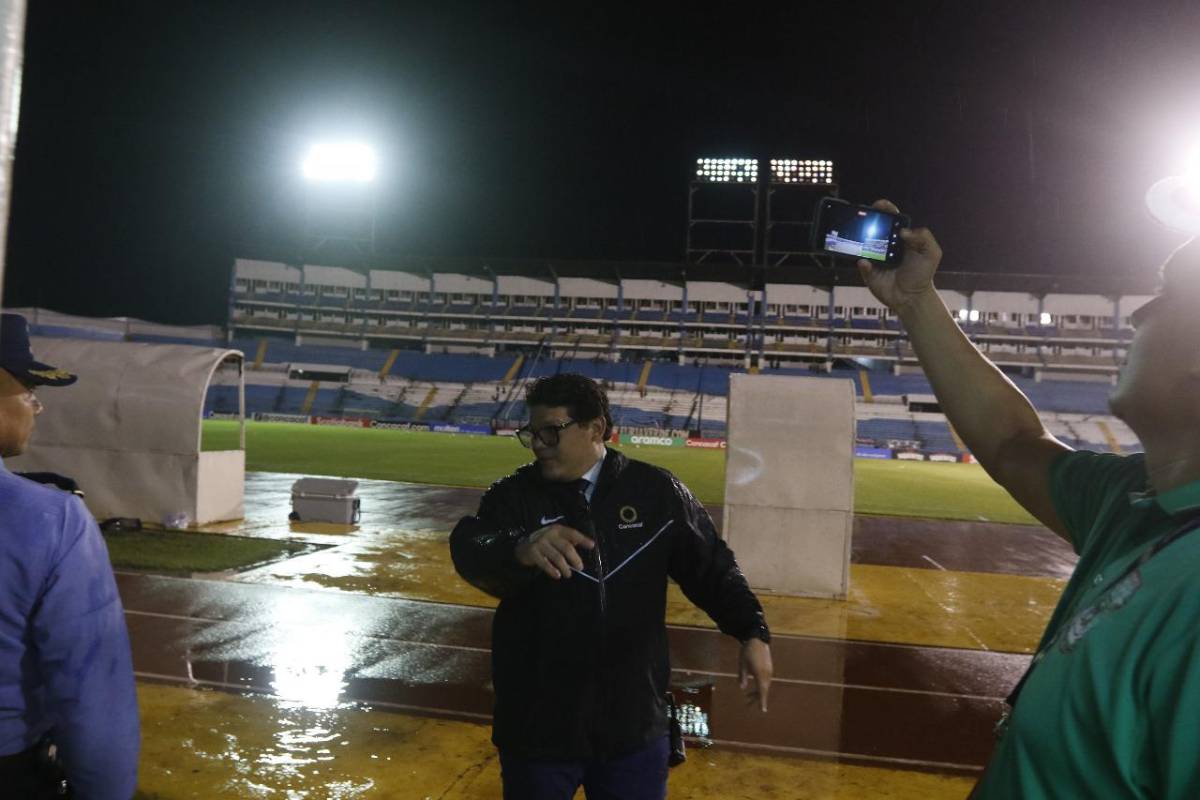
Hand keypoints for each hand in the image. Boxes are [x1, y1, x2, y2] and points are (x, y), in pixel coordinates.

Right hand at [515, 523, 594, 579]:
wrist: (522, 546)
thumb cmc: (544, 543)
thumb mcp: (556, 538)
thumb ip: (568, 541)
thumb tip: (586, 545)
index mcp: (557, 529)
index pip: (572, 533)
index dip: (582, 539)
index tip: (592, 546)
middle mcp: (549, 534)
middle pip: (566, 547)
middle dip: (575, 558)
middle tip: (580, 567)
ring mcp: (540, 543)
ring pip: (557, 557)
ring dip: (565, 567)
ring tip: (569, 574)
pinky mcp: (533, 553)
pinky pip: (544, 563)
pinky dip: (552, 570)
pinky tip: (557, 576)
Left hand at [738, 638, 772, 712]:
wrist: (757, 638)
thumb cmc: (747, 651)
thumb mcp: (742, 664)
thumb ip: (742, 677)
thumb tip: (742, 688)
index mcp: (760, 674)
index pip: (762, 691)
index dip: (762, 701)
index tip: (763, 710)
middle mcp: (767, 674)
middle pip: (763, 690)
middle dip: (757, 698)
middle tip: (747, 704)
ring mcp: (769, 670)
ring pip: (764, 685)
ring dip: (758, 691)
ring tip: (748, 697)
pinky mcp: (769, 667)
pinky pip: (765, 680)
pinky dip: (760, 685)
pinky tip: (755, 687)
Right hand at [856, 198, 942, 314]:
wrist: (913, 297)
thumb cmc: (922, 274)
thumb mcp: (932, 253)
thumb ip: (924, 237)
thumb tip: (903, 231)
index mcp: (900, 238)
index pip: (891, 219)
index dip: (885, 210)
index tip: (880, 205)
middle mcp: (885, 245)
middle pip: (874, 228)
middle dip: (867, 220)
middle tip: (864, 216)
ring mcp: (875, 258)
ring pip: (864, 245)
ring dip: (860, 239)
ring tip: (860, 236)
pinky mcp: (868, 272)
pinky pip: (862, 265)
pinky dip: (862, 263)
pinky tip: (866, 262)